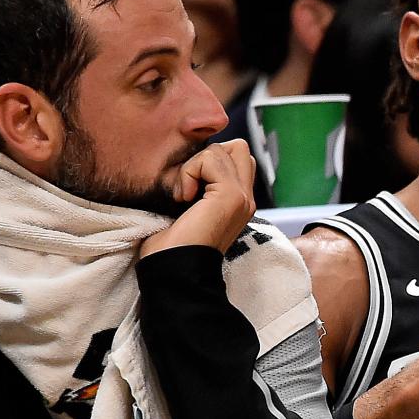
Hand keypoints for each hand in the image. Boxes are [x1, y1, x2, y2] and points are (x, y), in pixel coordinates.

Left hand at [139, 140, 256, 257]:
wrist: (173, 270)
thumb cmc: (171, 245)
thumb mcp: (187, 206)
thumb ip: (198, 183)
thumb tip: (192, 159)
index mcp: (238, 203)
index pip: (236, 158)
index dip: (210, 162)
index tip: (188, 190)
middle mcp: (247, 200)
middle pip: (238, 148)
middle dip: (208, 157)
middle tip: (191, 185)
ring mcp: (243, 198)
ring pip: (223, 149)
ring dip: (194, 166)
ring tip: (184, 195)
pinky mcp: (232, 196)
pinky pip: (211, 159)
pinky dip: (189, 172)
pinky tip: (183, 197)